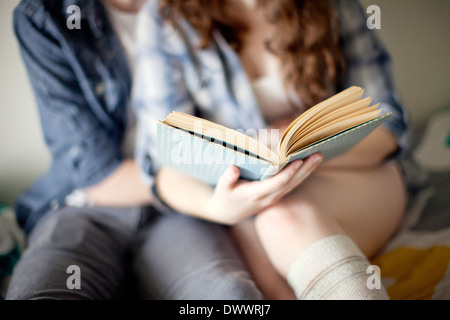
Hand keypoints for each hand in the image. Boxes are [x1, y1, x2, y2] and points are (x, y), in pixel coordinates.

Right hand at [204, 153, 322, 224]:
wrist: (229, 212)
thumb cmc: (225, 195)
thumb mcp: (222, 187)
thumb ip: (227, 178)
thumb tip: (233, 168)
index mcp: (255, 194)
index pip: (276, 184)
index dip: (288, 173)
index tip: (298, 161)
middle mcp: (269, 197)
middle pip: (291, 183)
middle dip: (305, 169)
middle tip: (318, 154)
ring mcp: (275, 197)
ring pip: (295, 184)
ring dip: (307, 170)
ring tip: (318, 155)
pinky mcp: (277, 194)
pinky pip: (293, 184)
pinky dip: (302, 173)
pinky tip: (310, 163)